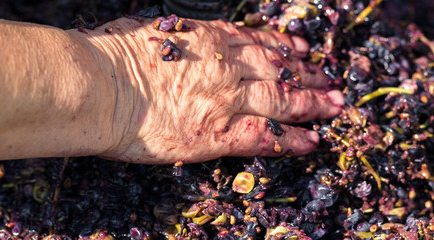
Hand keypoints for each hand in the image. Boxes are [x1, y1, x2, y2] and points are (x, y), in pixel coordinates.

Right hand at [72, 17, 343, 163]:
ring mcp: (227, 99)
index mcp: (208, 38)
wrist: (99, 86)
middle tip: (332, 80)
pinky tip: (311, 141)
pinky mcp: (218, 134)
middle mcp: (226, 66)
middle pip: (279, 69)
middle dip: (309, 74)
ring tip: (334, 106)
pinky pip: (265, 136)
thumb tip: (177, 36)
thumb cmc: (110, 56)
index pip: (258, 41)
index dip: (285, 46)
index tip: (303, 49)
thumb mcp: (149, 30)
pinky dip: (291, 139)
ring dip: (312, 103)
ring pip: (282, 100)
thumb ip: (175, 35)